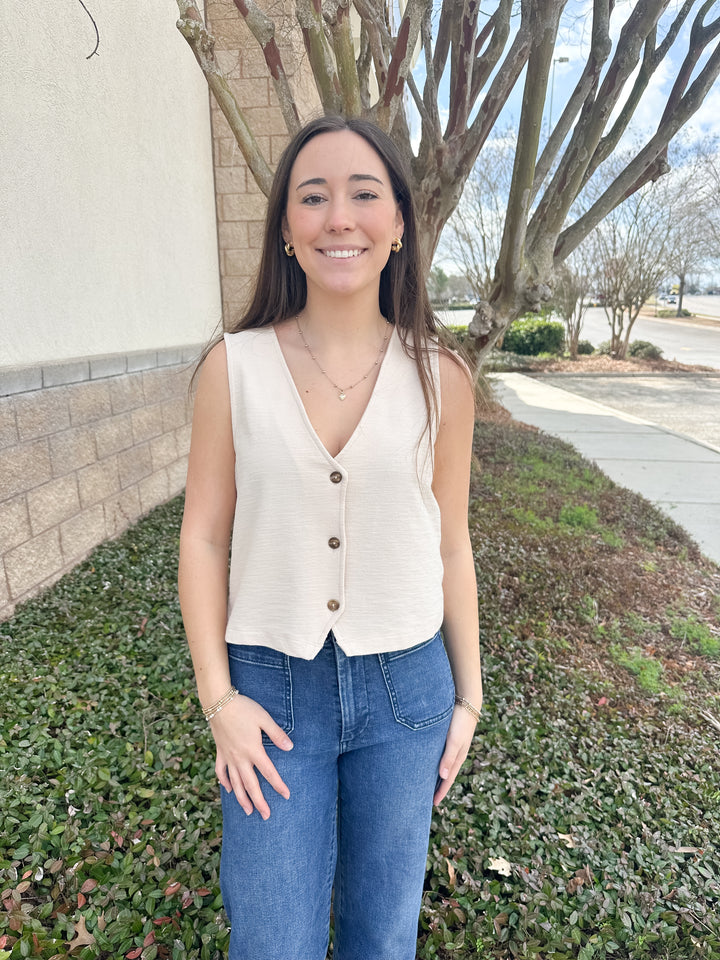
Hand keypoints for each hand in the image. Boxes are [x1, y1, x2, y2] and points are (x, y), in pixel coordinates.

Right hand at [210, 694, 293, 819]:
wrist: (218, 703)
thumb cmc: (244, 708)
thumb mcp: (264, 718)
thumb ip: (277, 734)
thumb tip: (290, 747)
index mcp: (253, 750)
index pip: (269, 773)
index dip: (278, 785)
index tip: (286, 795)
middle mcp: (240, 758)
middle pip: (251, 785)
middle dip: (259, 802)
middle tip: (266, 816)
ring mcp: (228, 757)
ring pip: (235, 783)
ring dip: (242, 798)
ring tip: (248, 811)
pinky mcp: (220, 752)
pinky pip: (221, 772)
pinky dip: (224, 782)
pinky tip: (228, 790)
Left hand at [433, 706, 477, 805]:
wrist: (467, 700)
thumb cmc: (460, 720)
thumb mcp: (454, 740)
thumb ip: (448, 757)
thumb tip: (443, 777)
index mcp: (458, 756)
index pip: (448, 779)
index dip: (440, 791)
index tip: (433, 804)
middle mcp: (456, 752)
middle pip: (445, 773)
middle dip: (437, 785)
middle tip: (426, 797)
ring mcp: (453, 744)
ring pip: (442, 763)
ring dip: (435, 774)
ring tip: (425, 781)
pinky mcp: (449, 736)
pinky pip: (440, 753)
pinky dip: (435, 760)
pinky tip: (428, 759)